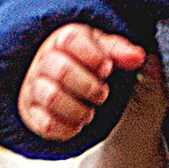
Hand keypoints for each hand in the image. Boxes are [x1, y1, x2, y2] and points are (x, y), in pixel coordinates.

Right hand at [19, 23, 145, 143]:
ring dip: (79, 109)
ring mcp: (34, 87)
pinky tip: (78, 124)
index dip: (93, 55)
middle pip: (62, 70)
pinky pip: (44, 124)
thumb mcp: (104, 52)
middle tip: (102, 94)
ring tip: (90, 112)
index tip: (107, 68)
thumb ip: (120, 52)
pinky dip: (66, 128)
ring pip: (52, 97)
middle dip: (89, 86)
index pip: (71, 39)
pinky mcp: (31, 113)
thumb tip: (137, 57)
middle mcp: (44, 61)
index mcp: (63, 40)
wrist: (65, 87)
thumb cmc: (88, 65)